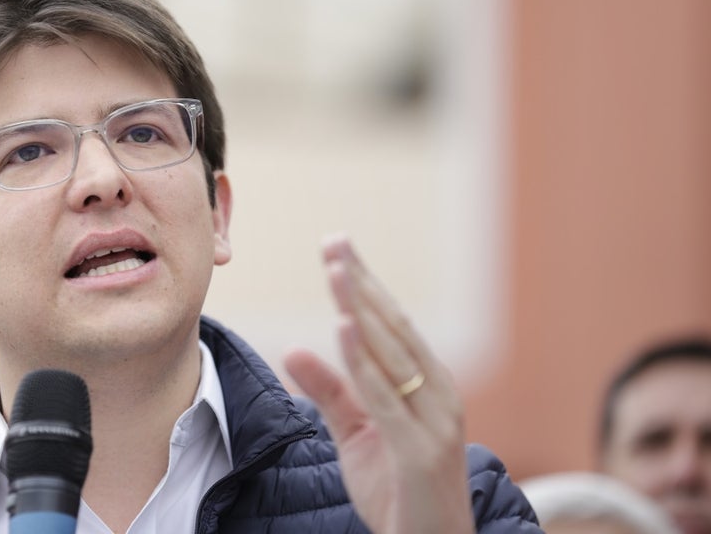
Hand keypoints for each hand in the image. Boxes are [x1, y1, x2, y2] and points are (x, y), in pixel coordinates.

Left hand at [284, 234, 474, 533]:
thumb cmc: (396, 488)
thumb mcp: (354, 433)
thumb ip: (329, 390)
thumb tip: (293, 348)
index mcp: (423, 384)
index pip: (390, 323)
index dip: (362, 284)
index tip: (336, 247)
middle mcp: (436, 392)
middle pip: (393, 326)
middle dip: (362, 282)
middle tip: (334, 241)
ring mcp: (434, 421)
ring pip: (393, 353)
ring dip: (363, 308)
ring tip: (337, 271)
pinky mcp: (421, 452)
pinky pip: (387, 398)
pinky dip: (365, 361)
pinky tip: (345, 328)